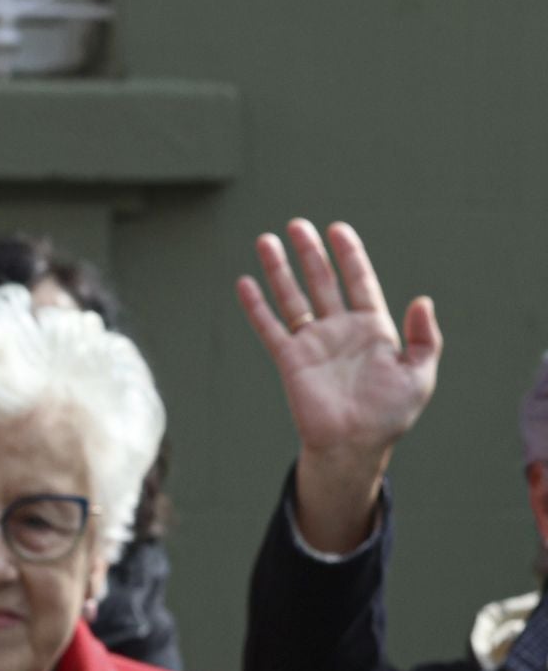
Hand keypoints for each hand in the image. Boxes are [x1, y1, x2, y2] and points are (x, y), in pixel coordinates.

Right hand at [235, 219, 439, 550]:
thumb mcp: (420, 374)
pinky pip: (271, 328)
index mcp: (372, 328)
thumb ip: (425, 338)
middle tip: (297, 225)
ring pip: (293, 297)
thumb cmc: (390, 414)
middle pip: (322, 281)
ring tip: (266, 241)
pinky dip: (257, 307)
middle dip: (310, 253)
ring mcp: (312, 343)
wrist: (354, 445)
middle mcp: (339, 330)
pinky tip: (245, 283)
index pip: (359, 281)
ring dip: (280, 270)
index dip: (349, 255)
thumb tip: (422, 300)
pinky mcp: (290, 360)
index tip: (338, 229)